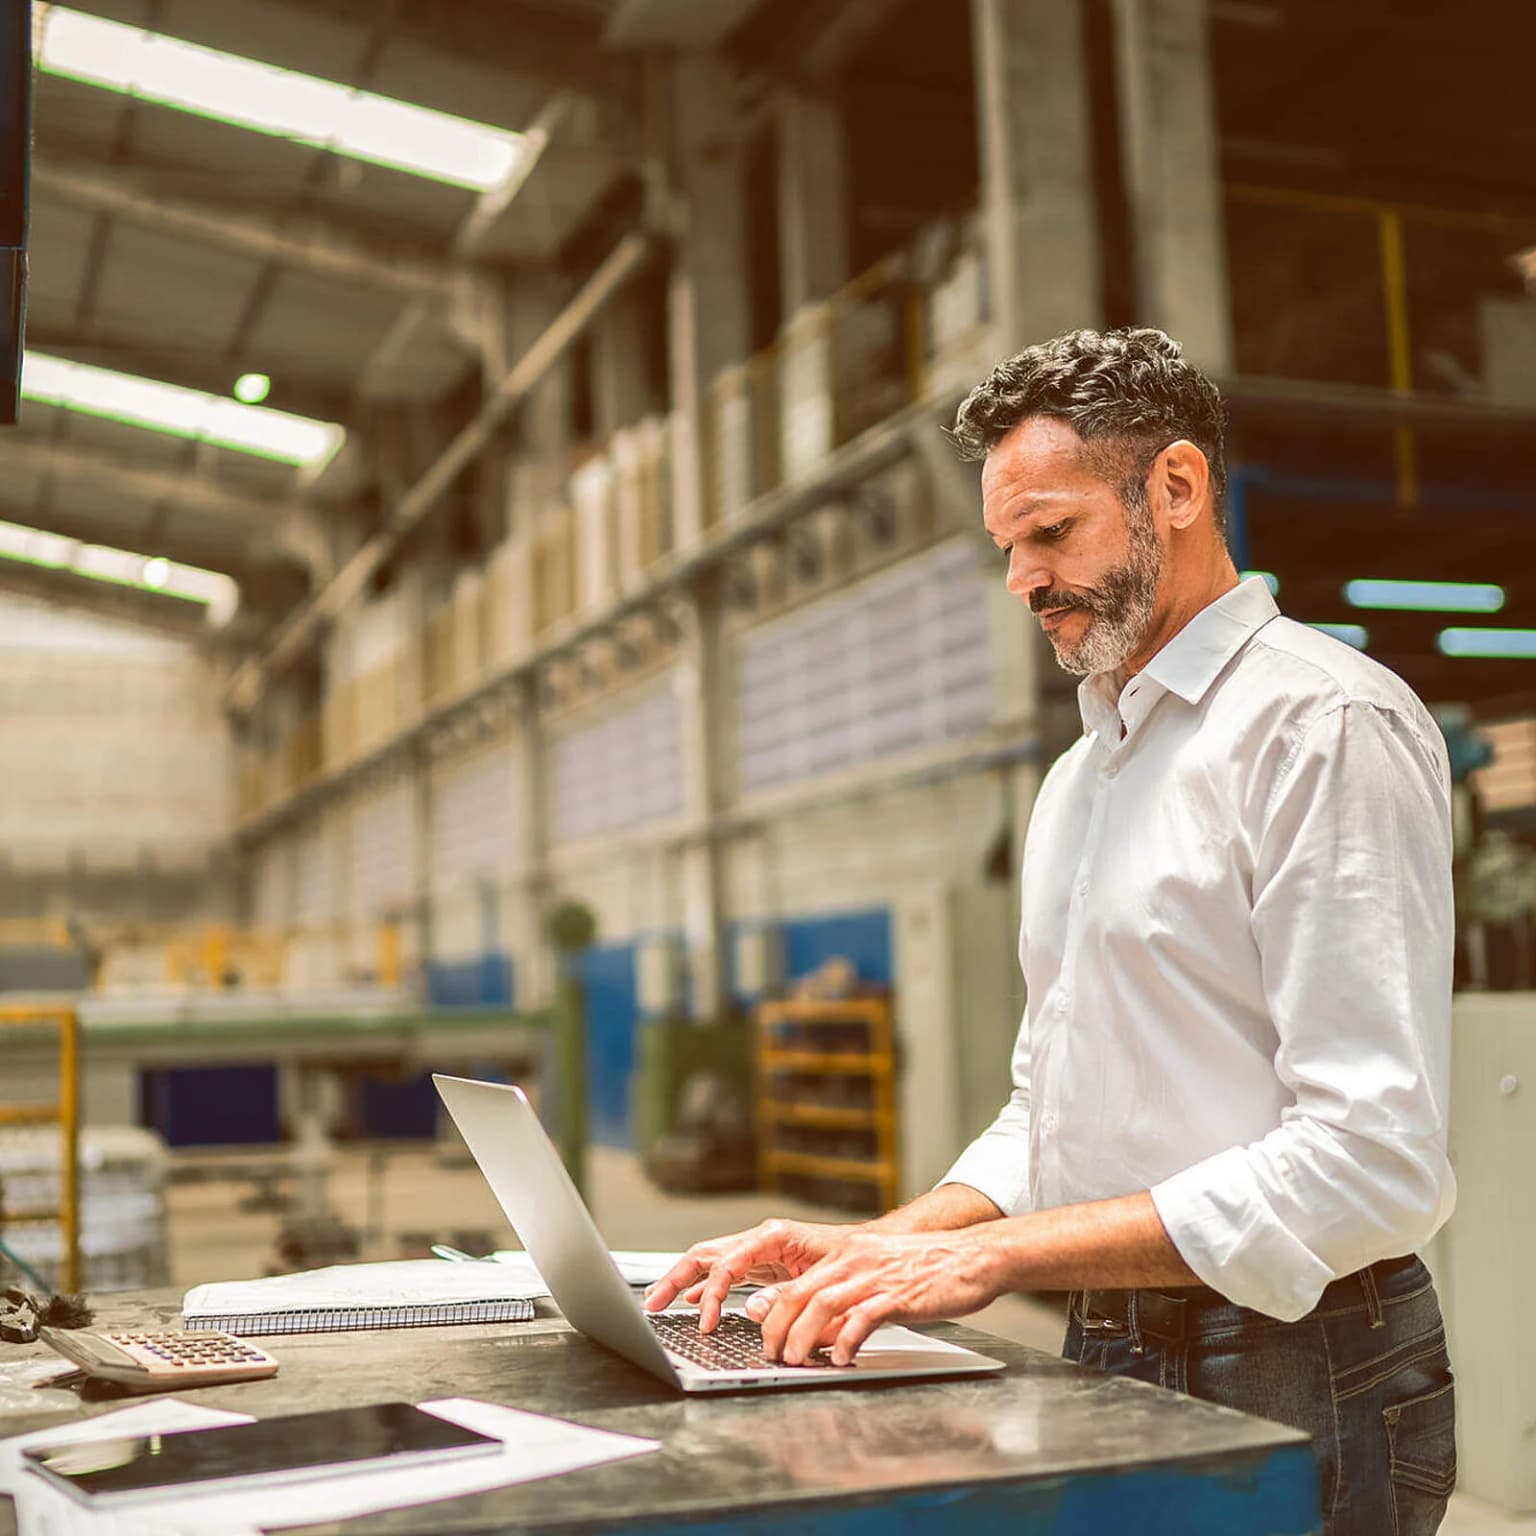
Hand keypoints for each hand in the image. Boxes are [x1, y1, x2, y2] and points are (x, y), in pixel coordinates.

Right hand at [643, 1219, 853, 1331]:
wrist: (874, 1252)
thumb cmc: (854, 1260)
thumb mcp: (825, 1279)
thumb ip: (787, 1295)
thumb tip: (752, 1309)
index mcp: (773, 1236)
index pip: (727, 1261)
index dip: (711, 1293)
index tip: (705, 1322)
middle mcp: (761, 1239)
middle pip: (706, 1254)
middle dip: (675, 1277)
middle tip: (652, 1304)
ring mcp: (759, 1251)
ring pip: (710, 1261)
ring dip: (682, 1280)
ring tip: (658, 1301)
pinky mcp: (763, 1265)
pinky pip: (724, 1273)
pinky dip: (705, 1285)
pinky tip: (692, 1299)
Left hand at [745, 1229, 999, 1365]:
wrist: (972, 1256)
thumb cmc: (928, 1270)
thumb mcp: (879, 1278)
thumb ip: (849, 1302)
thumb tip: (821, 1336)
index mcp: (847, 1254)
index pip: (796, 1283)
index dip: (773, 1313)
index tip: (765, 1338)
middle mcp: (855, 1260)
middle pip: (800, 1293)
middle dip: (778, 1328)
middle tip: (771, 1356)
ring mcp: (876, 1275)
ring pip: (823, 1303)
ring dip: (803, 1336)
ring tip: (796, 1361)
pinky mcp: (899, 1294)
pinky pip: (863, 1317)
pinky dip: (847, 1339)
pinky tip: (840, 1357)